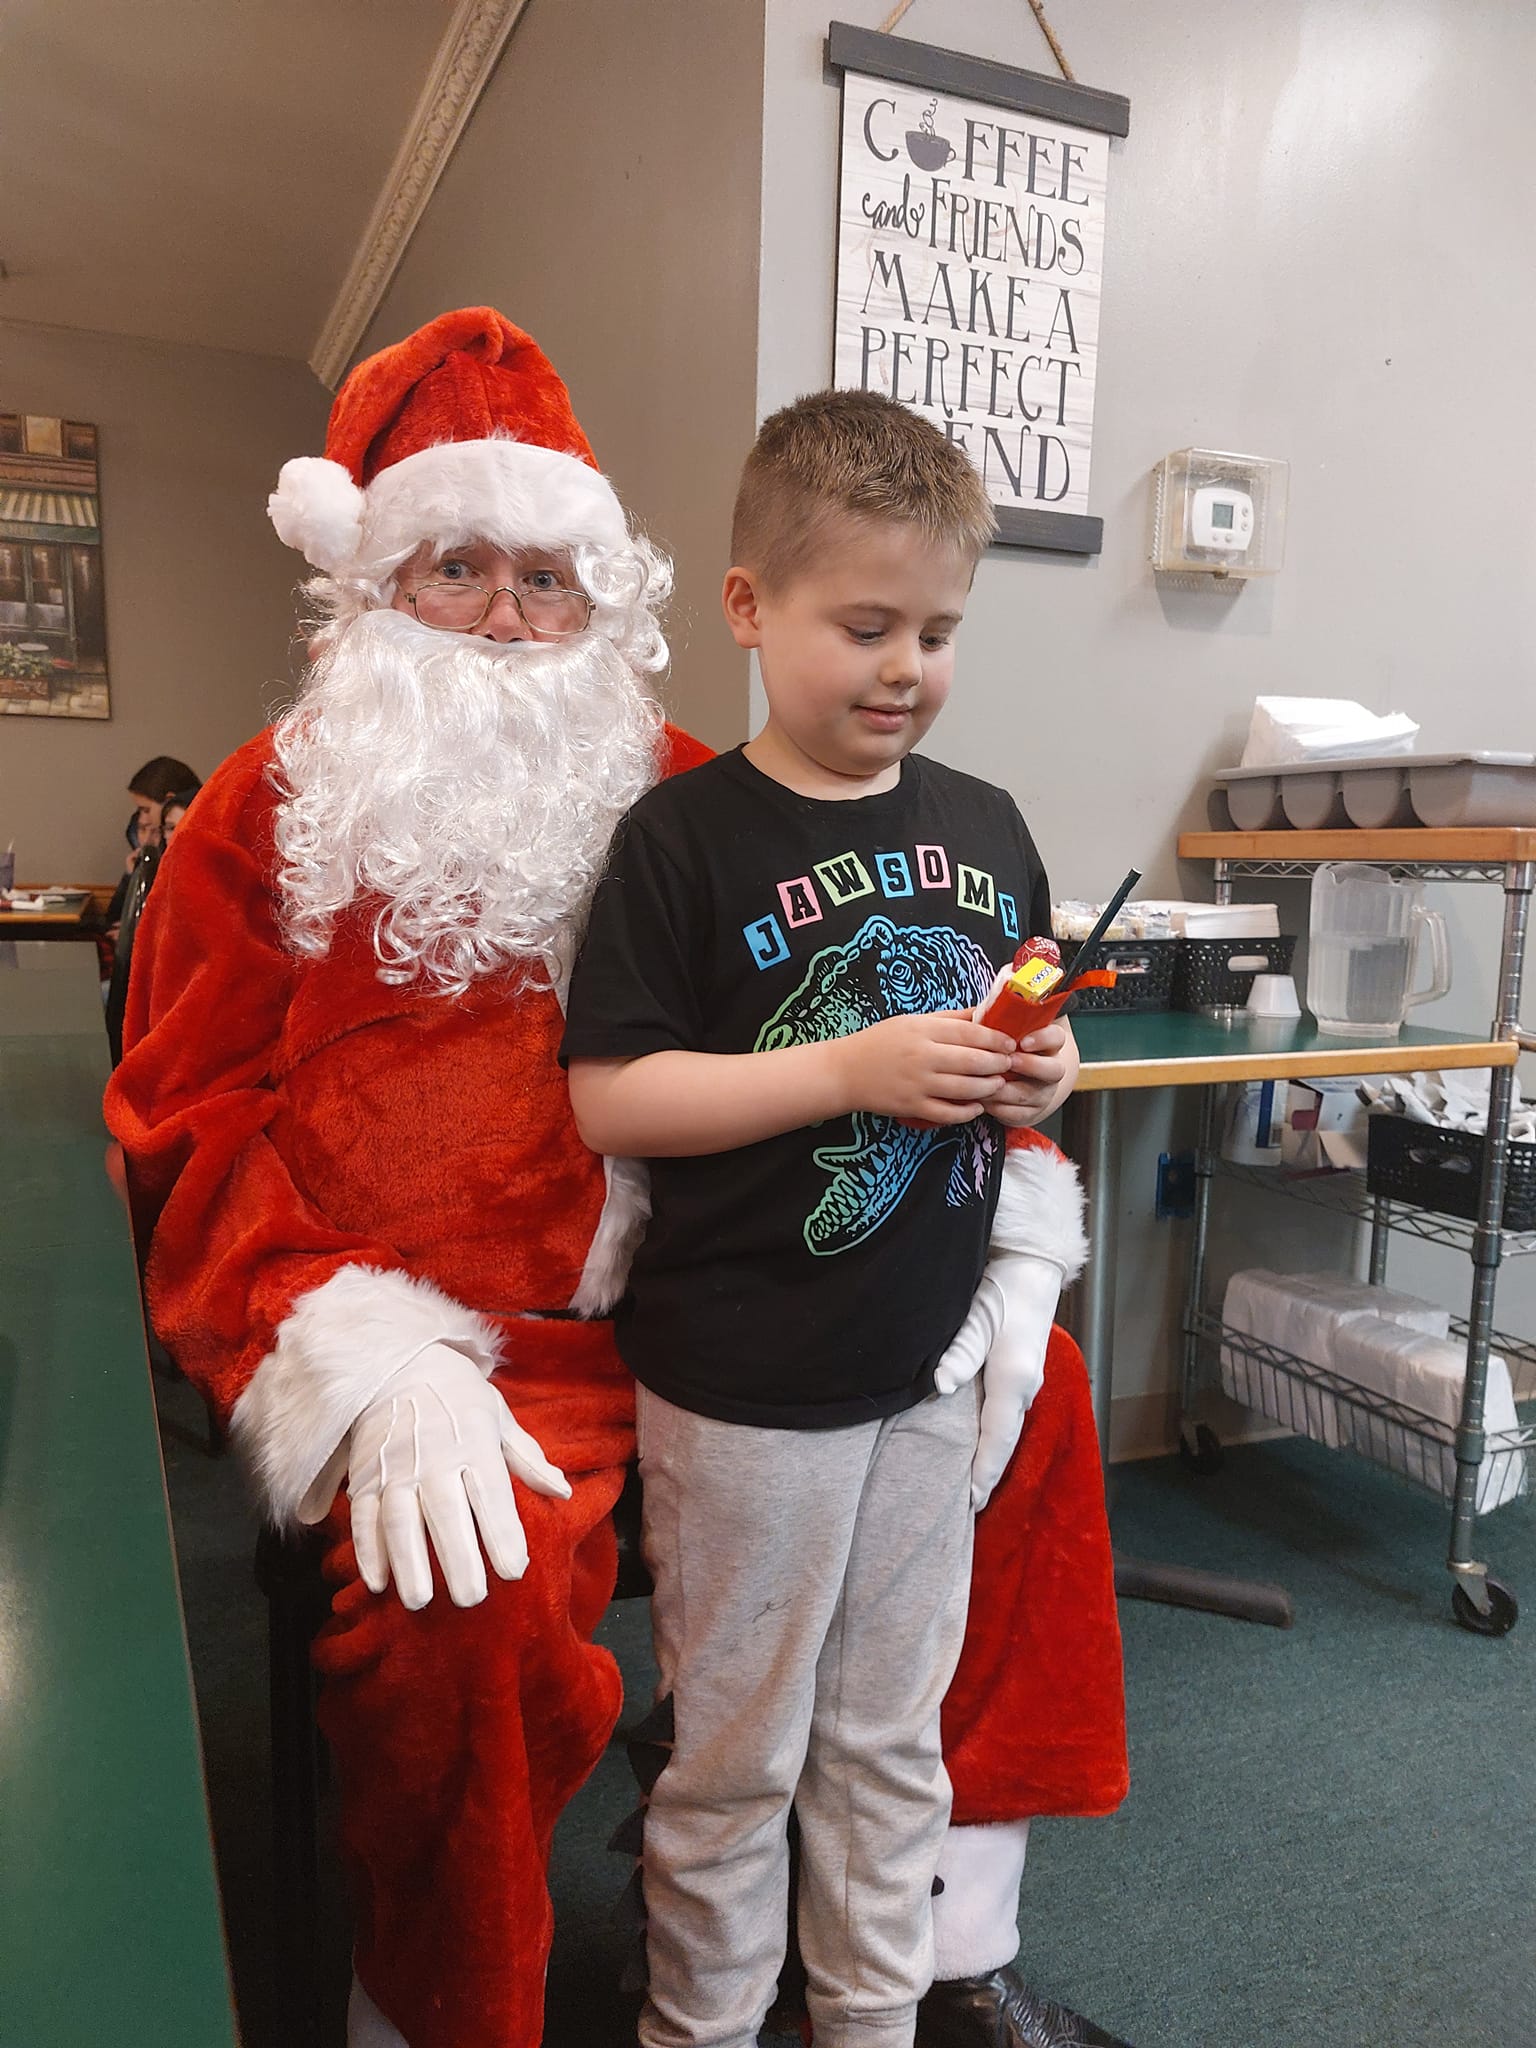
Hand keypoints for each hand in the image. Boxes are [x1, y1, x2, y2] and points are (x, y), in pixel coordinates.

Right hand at [326, 1343, 570, 1609]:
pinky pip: (362, 1516)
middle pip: (445, 1513)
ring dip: (407, 1562)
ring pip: (399, 1520)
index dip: (502, 1533)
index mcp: (473, 1444)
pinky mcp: (364, 1476)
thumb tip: (563, 1491)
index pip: (490, 1494)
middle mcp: (433, 1459)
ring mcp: (394, 1469)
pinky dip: (366, 1550)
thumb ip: (527, 1458)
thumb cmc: (456, 1394)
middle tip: (471, 1599)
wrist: (396, 1364)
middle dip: (457, 1558)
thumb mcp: (498, 1416)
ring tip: (418, 1601)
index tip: (514, 1570)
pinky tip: (377, 1582)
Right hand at [831, 1011, 1015, 1124]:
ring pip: (965, 1088)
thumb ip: (949, 1019)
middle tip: (1010, 1064)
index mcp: (923, 1030)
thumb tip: (983, 1013)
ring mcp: (918, 1084)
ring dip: (988, 1087)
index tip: (1011, 1043)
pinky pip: (948, 1113)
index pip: (970, 1033)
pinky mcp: (912, 1107)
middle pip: (973, 1061)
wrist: (844, 1071)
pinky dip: (967, 1112)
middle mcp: (922, 1057)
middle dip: (998, 1064)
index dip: (996, 1039)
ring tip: (999, 1084)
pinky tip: (977, 1107)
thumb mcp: (913, 1021)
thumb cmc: (880, 1041)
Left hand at [933, 1251, 1062, 1508]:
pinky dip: (991, 1437)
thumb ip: (960, 1354)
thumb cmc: (1002, 1289)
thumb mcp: (976, 1318)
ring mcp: (1027, 1382)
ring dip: (988, 1456)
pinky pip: (1006, 1416)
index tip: (969, 1503)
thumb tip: (940, 1386)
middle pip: (1004, 1441)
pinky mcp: (1020, 1373)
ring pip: (1005, 1429)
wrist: (1030, 1267)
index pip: (997, 1439)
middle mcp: (1025, 1388)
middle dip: (986, 1474)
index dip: (983, 1472)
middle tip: (965, 1509)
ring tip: (968, 1486)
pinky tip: (976, 1445)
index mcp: (1014, 1380)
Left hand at [989, 1021, 1077, 1129]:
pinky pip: (1017, 1113)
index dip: (1042, 1039)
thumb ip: (1000, 1021)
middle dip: (1030, 1066)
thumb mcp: (1007, 1031)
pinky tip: (983, 1099)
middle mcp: (1051, 1069)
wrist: (1018, 1078)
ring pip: (1031, 1094)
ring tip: (986, 1082)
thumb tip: (984, 1010)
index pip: (1056, 1037)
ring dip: (1007, 1089)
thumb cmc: (1007, 1048)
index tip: (1023, 1041)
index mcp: (1049, 1044)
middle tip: (1009, 1061)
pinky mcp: (1031, 1112)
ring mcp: (1043, 1092)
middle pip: (1053, 1070)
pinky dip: (998, 1108)